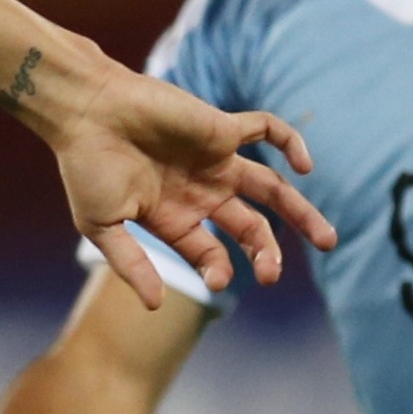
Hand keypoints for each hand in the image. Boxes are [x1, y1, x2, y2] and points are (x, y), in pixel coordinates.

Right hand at [51, 62, 334, 308]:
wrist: (83, 108)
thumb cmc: (85, 165)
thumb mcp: (102, 225)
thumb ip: (131, 264)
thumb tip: (156, 306)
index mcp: (176, 220)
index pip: (212, 254)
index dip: (220, 269)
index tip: (218, 279)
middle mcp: (202, 192)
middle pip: (252, 227)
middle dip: (267, 252)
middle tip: (273, 274)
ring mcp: (215, 161)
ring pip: (272, 188)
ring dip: (301, 213)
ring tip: (329, 241)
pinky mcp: (220, 128)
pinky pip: (266, 130)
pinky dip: (290, 143)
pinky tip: (306, 167)